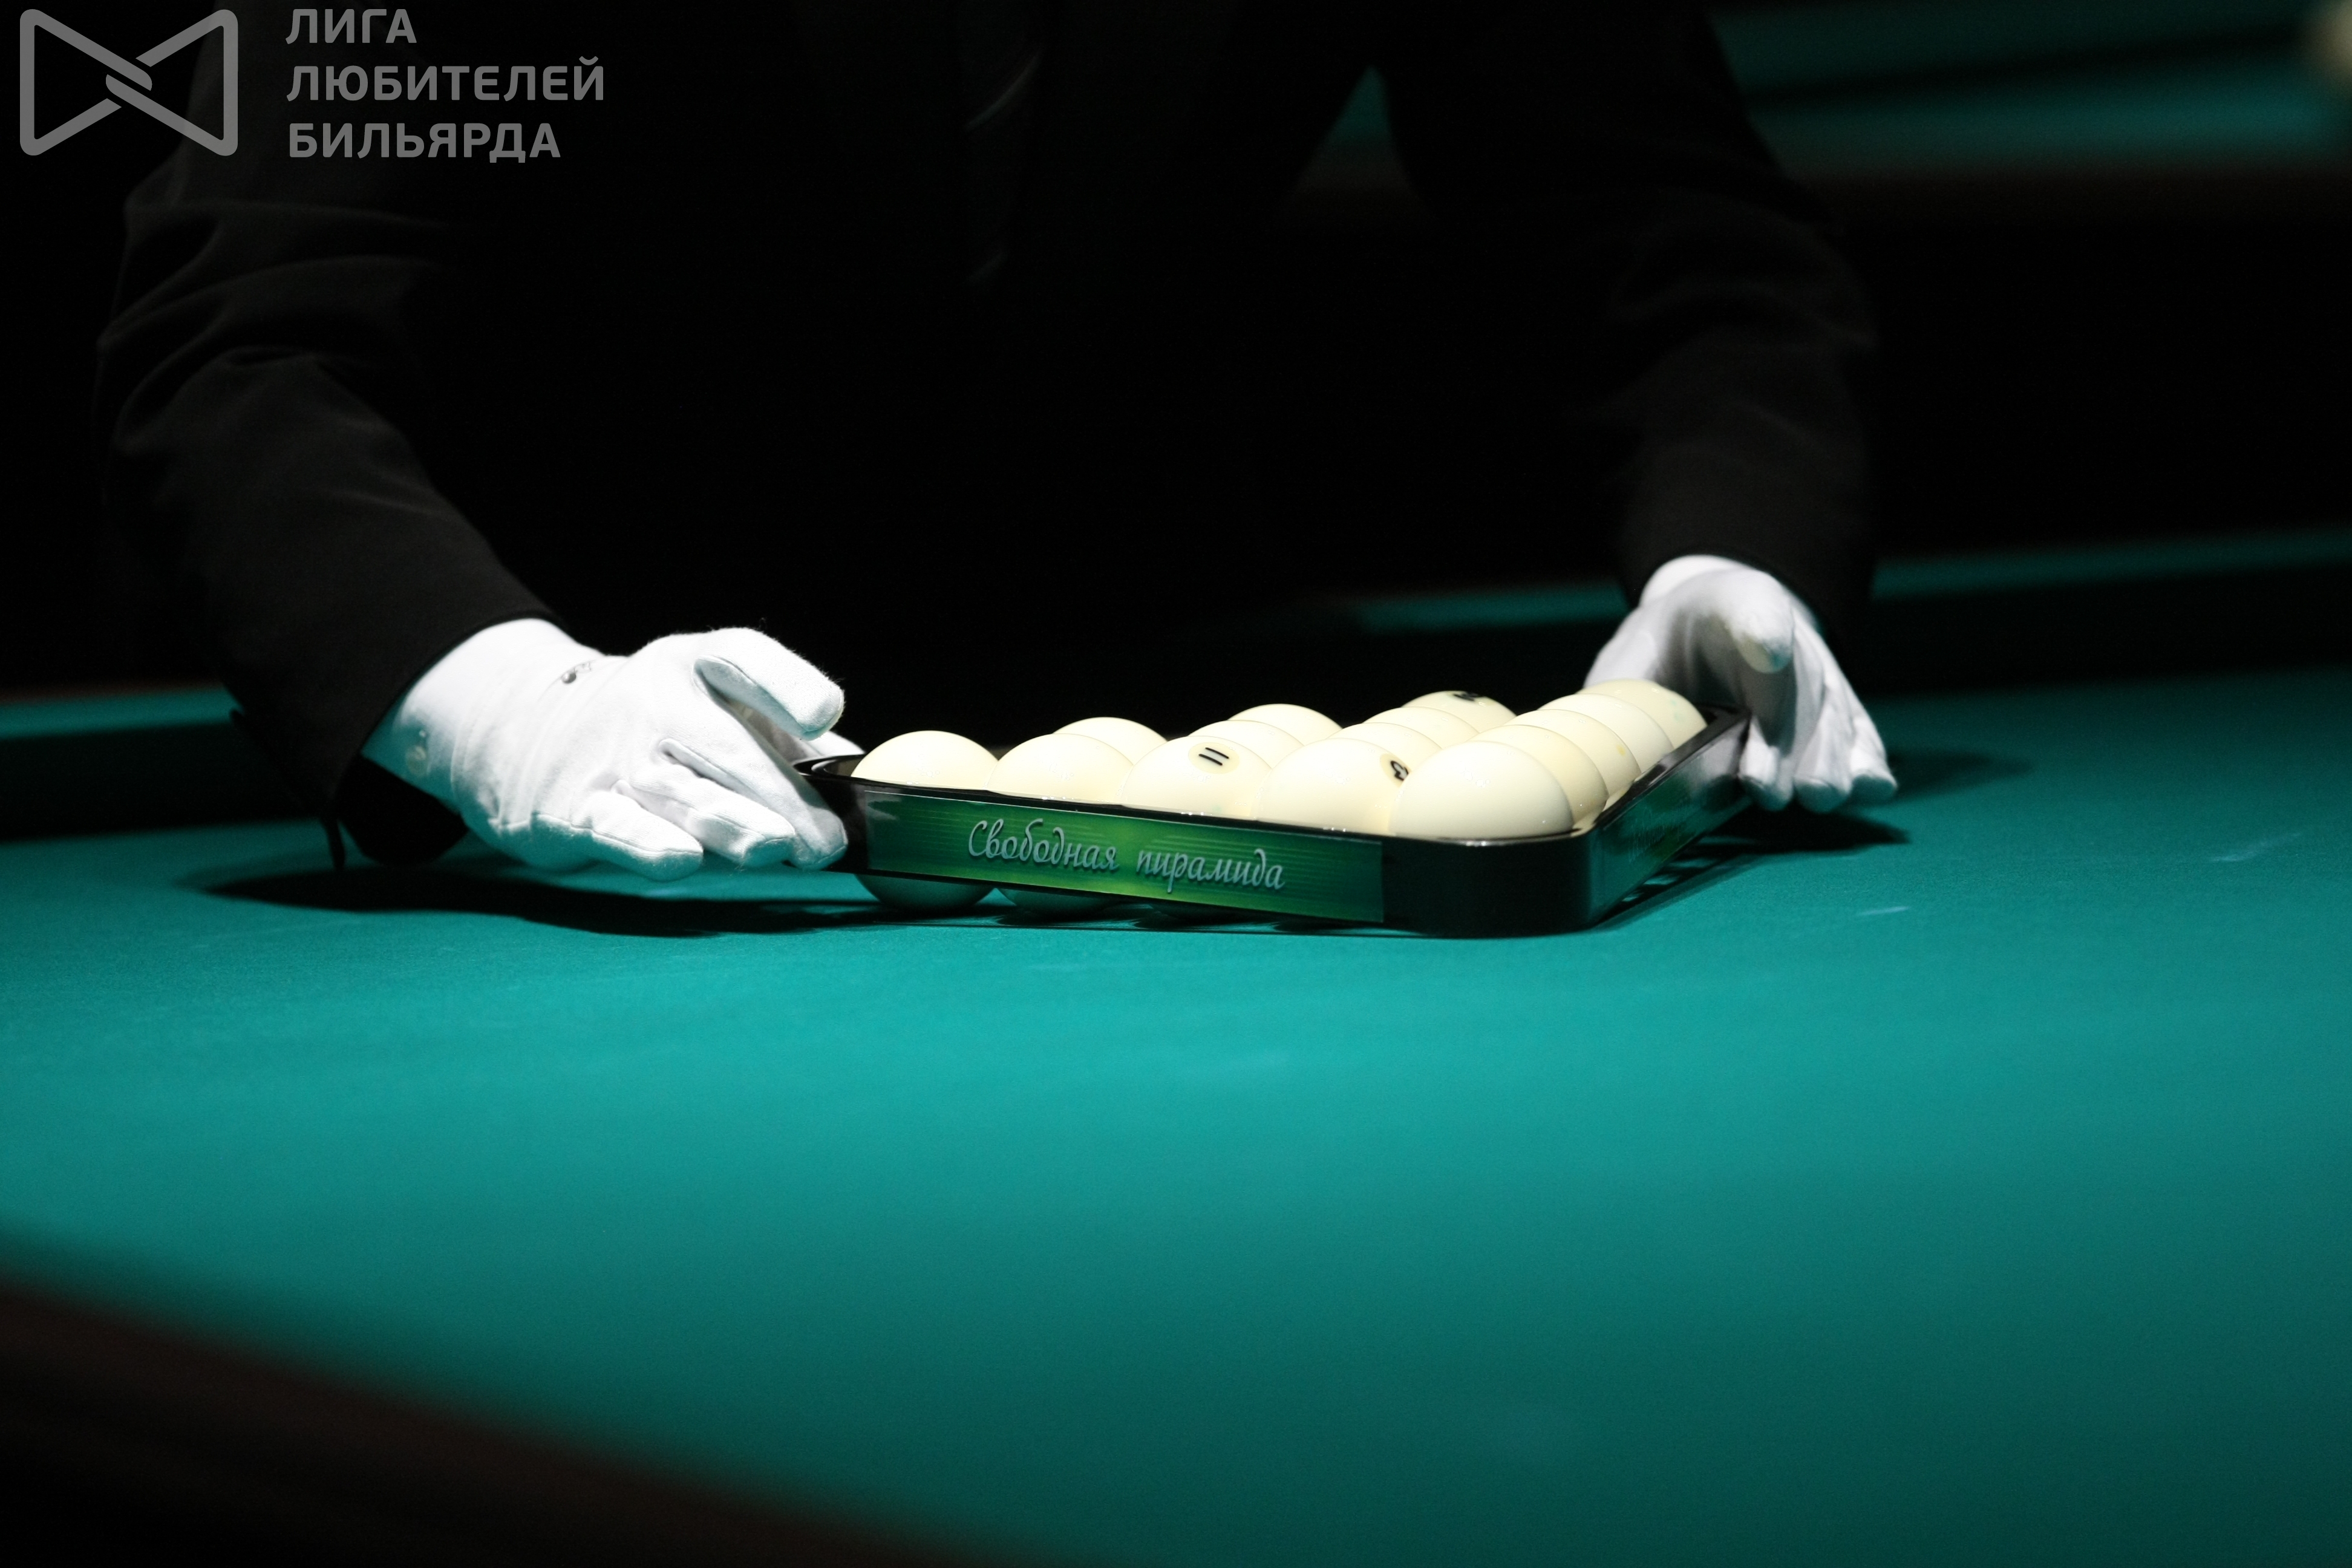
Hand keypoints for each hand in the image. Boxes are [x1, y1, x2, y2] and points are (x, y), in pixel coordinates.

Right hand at [363, 619, 853, 878]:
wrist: (526, 734)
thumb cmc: (659, 729)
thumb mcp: (715, 708)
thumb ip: (783, 740)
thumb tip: (861, 781)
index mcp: (695, 663)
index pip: (746, 659)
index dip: (788, 685)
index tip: (826, 715)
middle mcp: (653, 700)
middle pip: (724, 745)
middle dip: (781, 796)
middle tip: (825, 843)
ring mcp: (611, 753)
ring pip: (679, 792)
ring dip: (731, 823)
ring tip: (774, 848)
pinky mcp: (575, 807)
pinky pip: (618, 828)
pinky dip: (649, 844)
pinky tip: (684, 859)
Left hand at [1587, 556, 1894, 810]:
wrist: (1706, 628)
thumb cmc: (1660, 653)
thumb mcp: (1628, 664)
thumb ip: (1619, 701)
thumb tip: (1596, 761)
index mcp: (1723, 604)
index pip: (1748, 606)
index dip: (1758, 627)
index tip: (1765, 648)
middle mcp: (1783, 632)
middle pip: (1797, 683)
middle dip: (1786, 738)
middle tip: (1768, 787)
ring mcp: (1817, 671)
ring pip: (1832, 713)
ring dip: (1824, 760)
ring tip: (1814, 797)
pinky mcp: (1837, 708)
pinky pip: (1859, 731)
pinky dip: (1867, 760)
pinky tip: (1871, 788)